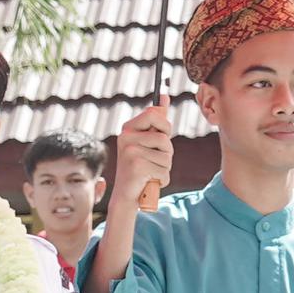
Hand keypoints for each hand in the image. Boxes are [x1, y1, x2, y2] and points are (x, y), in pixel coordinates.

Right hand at [106, 98, 176, 214]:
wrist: (126, 196)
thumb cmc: (140, 168)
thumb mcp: (147, 142)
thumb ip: (156, 120)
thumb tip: (165, 97)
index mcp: (128, 130)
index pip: (154, 113)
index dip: (164, 127)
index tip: (160, 138)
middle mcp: (126, 138)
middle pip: (164, 138)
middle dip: (166, 152)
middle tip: (153, 161)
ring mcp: (130, 152)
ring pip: (167, 156)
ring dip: (164, 168)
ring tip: (150, 172)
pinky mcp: (137, 167)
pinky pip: (164, 171)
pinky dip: (162, 180)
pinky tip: (148, 181)